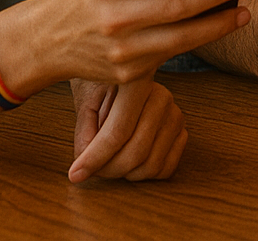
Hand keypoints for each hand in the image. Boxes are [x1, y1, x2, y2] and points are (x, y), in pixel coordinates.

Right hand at [1, 0, 256, 93]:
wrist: (45, 42)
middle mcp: (111, 18)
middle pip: (173, 5)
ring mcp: (121, 50)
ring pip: (180, 36)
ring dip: (219, 22)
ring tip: (245, 7)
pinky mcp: (129, 71)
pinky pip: (174, 52)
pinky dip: (203, 38)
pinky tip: (225, 23)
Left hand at [68, 77, 187, 182]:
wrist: (125, 82)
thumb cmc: (102, 91)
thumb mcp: (86, 104)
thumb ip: (84, 131)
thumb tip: (84, 159)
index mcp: (139, 85)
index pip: (118, 131)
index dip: (95, 158)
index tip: (75, 174)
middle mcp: (163, 98)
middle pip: (137, 152)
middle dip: (110, 170)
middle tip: (93, 171)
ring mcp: (175, 116)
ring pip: (151, 164)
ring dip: (126, 174)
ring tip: (111, 164)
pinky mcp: (182, 133)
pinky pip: (165, 169)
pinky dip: (144, 176)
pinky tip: (130, 165)